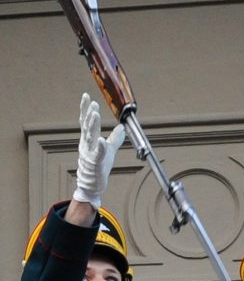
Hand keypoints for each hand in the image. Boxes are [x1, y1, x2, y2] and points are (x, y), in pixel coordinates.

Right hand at [72, 93, 124, 208]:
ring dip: (93, 125)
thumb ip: (115, 138)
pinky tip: (102, 140)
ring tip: (95, 114)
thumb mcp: (108, 149)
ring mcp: (90, 153)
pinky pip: (98, 154)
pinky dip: (100, 147)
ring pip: (91, 137)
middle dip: (90, 115)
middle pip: (88, 127)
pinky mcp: (96, 163)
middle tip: (92, 103)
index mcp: (89, 139)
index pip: (86, 121)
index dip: (85, 109)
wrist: (92, 184)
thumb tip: (121, 127)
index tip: (86, 96)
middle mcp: (87, 144)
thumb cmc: (99, 165)